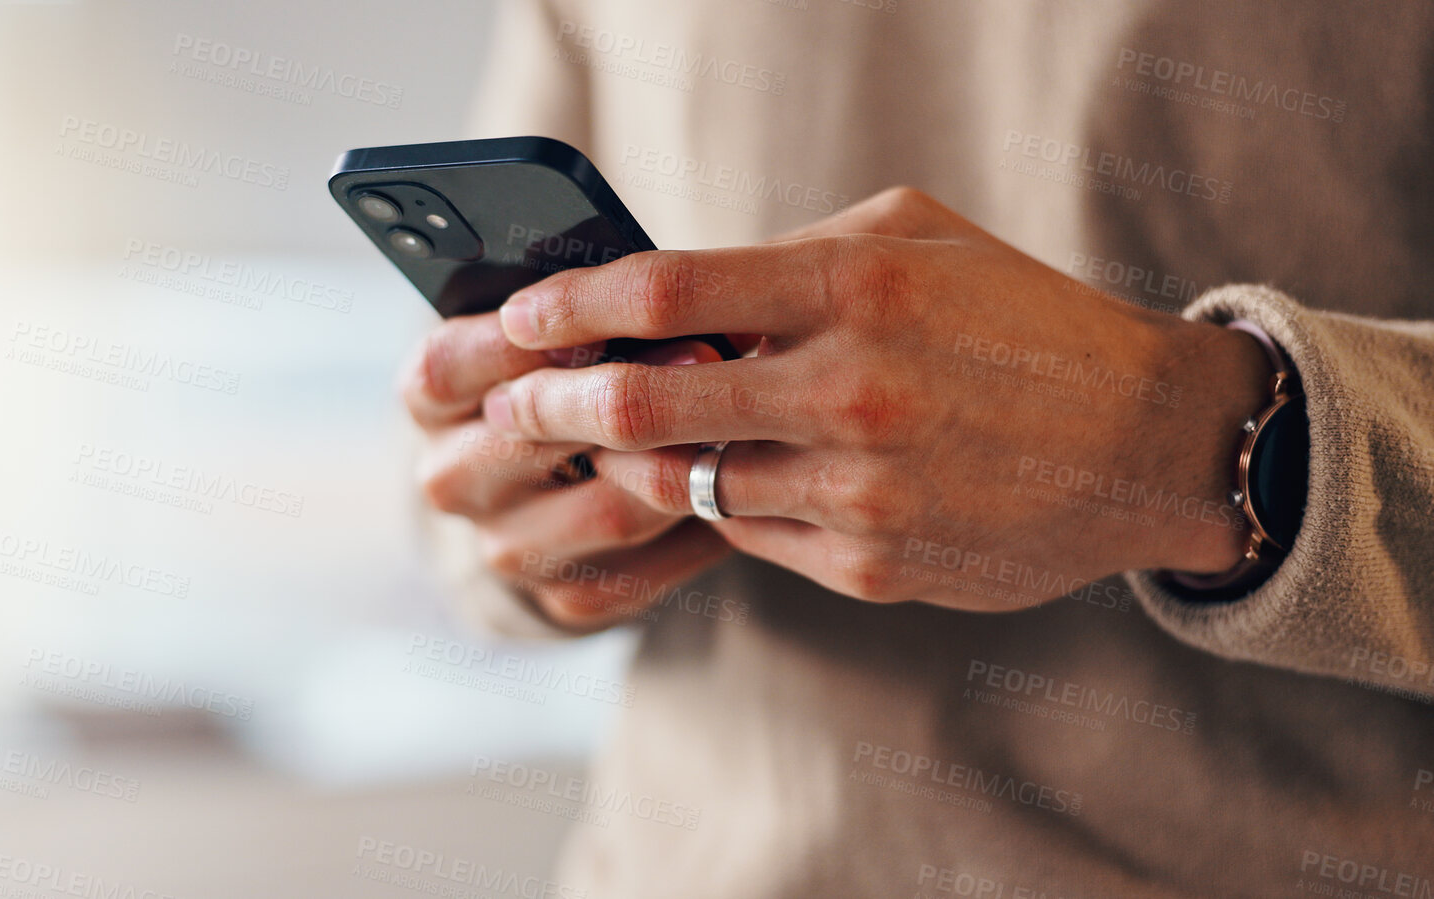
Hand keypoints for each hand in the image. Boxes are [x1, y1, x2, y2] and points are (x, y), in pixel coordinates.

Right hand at [402, 311, 733, 629]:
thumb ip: (575, 309)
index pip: (453, 365)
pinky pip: (647, 566)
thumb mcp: (544, 327)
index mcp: (429, 395)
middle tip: (711, 358)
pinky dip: (701, 526)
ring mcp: (504, 545)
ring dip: (681, 462)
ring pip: (606, 507)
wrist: (552, 480)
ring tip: (743, 419)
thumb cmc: (560, 367)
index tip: (604, 313)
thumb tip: (653, 292)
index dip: (526, 340)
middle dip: (628, 396)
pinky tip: (740, 487)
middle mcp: (450, 476)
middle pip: (532, 440)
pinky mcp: (563, 598)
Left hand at [478, 187, 1273, 611]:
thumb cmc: (1016, 321)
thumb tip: (658, 292)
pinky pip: (744, 533)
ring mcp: (856, 488)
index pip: (664, 291)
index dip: (568, 306)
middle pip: (642, 399)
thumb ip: (784, 258)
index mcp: (856, 286)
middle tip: (509, 403)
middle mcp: (850, 389)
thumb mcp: (912, 240)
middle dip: (549, 403)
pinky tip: (715, 480)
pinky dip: (716, 505)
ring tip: (601, 441)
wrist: (1145, 442)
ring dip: (626, 462)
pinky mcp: (865, 564)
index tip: (517, 316)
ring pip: (682, 480)